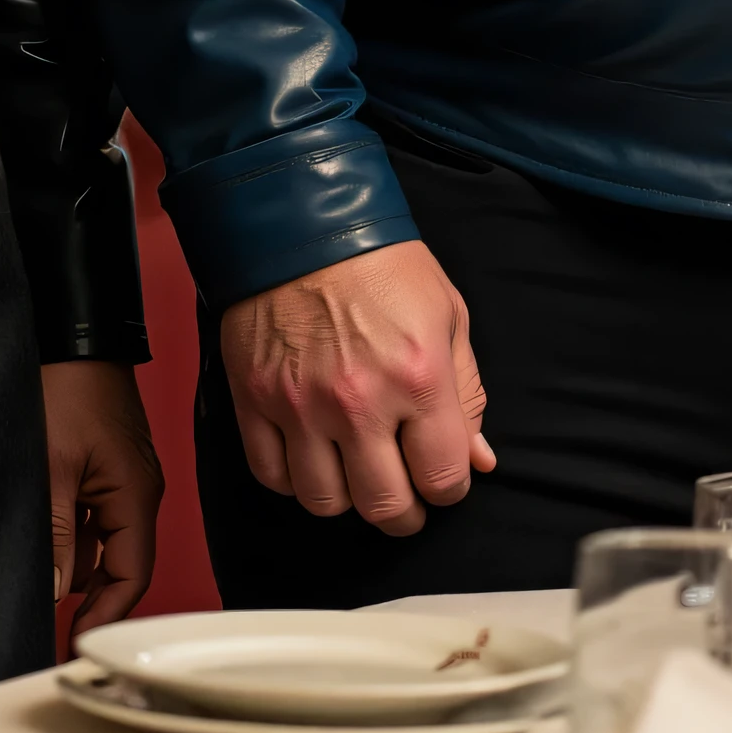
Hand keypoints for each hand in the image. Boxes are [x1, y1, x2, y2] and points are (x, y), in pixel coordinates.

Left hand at [43, 362, 161, 628]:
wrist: (73, 333)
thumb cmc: (69, 386)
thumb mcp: (53, 466)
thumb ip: (56, 534)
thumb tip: (55, 590)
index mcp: (136, 495)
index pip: (131, 575)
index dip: (105, 615)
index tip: (77, 643)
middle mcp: (138, 491)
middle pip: (119, 562)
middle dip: (87, 592)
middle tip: (51, 618)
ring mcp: (124, 477)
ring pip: (102, 539)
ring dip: (75, 558)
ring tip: (40, 573)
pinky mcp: (108, 464)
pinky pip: (94, 514)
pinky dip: (72, 530)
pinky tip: (43, 532)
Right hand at [217, 241, 493, 536]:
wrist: (299, 219)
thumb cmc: (380, 261)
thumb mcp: (447, 314)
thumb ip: (466, 393)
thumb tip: (478, 460)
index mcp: (418, 377)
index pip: (443, 481)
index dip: (448, 489)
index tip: (440, 477)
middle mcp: (358, 401)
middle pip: (384, 507)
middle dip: (403, 513)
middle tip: (403, 495)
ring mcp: (299, 405)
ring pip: (324, 502)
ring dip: (345, 498)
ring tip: (353, 472)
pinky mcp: (253, 399)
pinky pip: (271, 475)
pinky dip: (292, 478)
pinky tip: (309, 455)